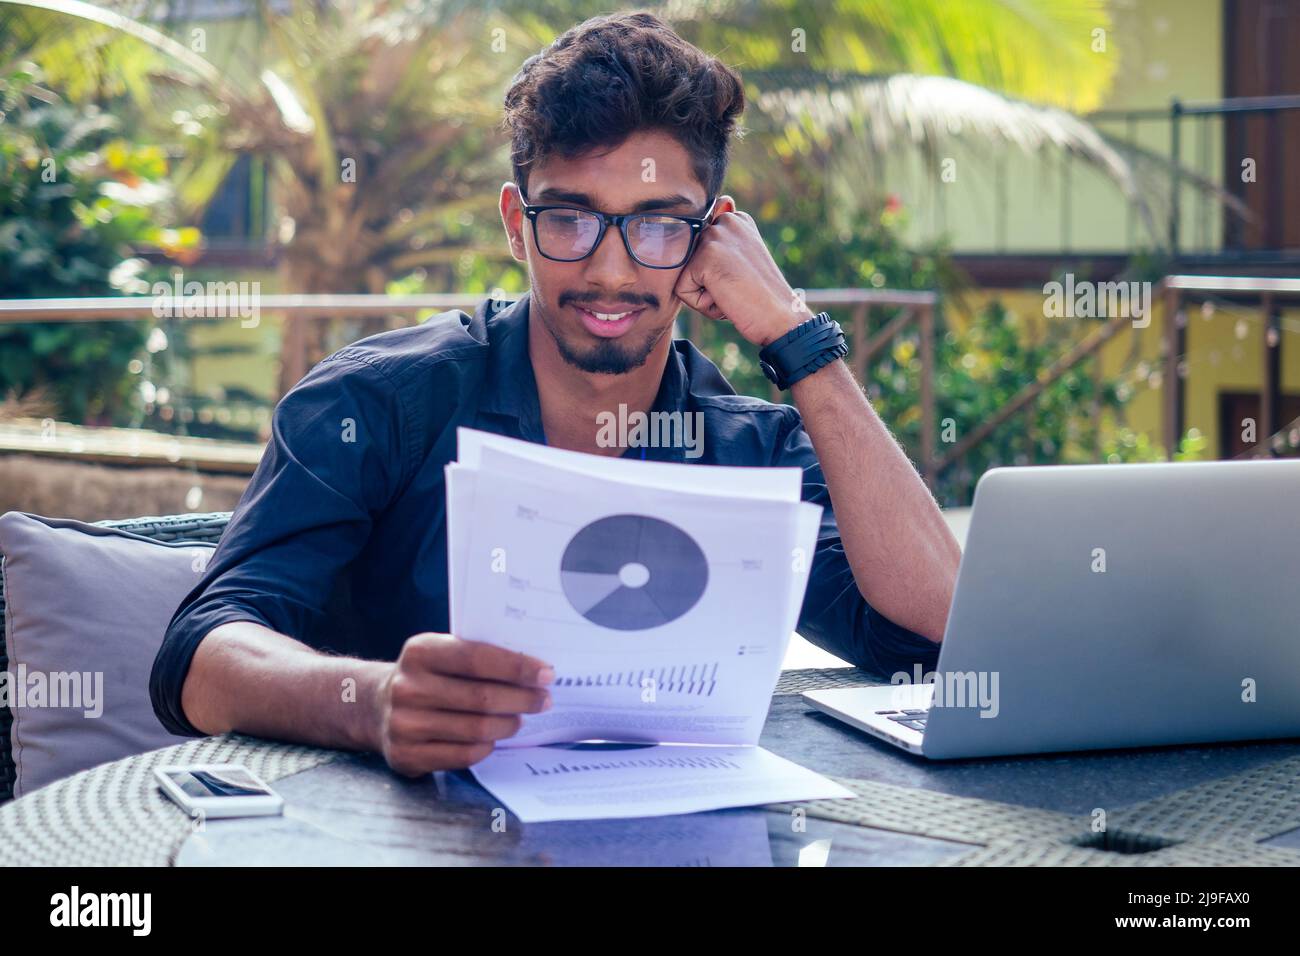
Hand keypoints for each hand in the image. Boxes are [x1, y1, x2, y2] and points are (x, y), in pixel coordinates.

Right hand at [373, 632, 553, 774]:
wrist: (374, 706)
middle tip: (544, 700)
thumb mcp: (441, 653)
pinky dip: (487, 746)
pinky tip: (495, 737)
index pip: (478, 659)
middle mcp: (408, 687)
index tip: (546, 674)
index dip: (517, 667)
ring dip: (509, 724)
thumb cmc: (426, 676)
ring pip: (477, 729)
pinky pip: (464, 755)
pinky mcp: (406, 756)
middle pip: (483, 697)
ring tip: (521, 718)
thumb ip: (478, 656)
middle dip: (523, 699)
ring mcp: (404, 724)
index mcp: (420, 652)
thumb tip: (534, 671)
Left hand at [673, 202, 812, 347]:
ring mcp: (714, 237)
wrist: (781, 317)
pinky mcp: (705, 257)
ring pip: (684, 276)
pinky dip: (701, 305)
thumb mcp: (743, 262)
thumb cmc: (763, 296)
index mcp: (736, 219)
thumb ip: (724, 241)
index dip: (716, 273)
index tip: (742, 277)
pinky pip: (682, 291)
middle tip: (738, 287)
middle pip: (689, 261)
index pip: (699, 249)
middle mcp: (725, 221)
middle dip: (707, 282)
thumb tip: (724, 200)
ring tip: (733, 293)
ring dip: (705, 293)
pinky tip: (728, 299)